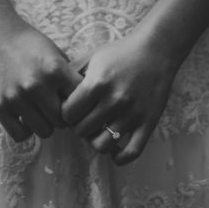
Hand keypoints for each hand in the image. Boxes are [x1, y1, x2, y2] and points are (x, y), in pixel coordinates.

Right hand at [0, 6, 82, 142]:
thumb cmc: (27, 41)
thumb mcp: (54, 52)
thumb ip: (67, 75)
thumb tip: (85, 98)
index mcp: (55, 70)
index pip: (79, 102)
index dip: (79, 104)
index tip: (73, 102)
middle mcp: (37, 86)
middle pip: (63, 121)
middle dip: (62, 116)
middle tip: (55, 108)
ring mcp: (16, 98)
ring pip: (44, 131)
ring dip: (45, 124)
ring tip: (40, 112)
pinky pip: (20, 135)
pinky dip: (25, 130)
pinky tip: (24, 118)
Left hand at [61, 32, 180, 165]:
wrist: (155, 50)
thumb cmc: (120, 53)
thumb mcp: (92, 57)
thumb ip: (70, 74)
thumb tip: (53, 94)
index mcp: (97, 83)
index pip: (68, 115)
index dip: (66, 114)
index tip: (73, 110)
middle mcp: (114, 100)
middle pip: (82, 131)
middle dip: (80, 126)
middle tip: (86, 118)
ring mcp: (132, 114)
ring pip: (102, 145)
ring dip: (96, 141)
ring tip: (99, 130)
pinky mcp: (148, 123)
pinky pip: (131, 152)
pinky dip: (119, 157)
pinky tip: (115, 149)